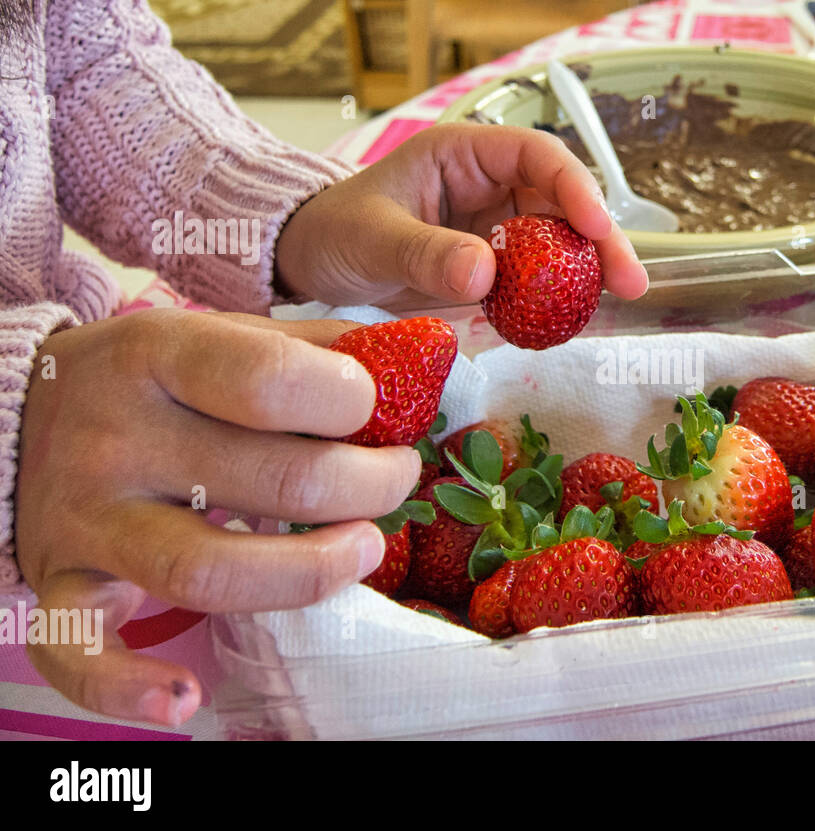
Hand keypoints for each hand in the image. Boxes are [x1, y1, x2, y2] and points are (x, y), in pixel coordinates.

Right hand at [15, 310, 420, 725]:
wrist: (22, 409)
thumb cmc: (164, 377)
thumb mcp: (231, 334)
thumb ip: (324, 347)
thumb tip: (430, 359)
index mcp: (160, 354)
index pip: (270, 382)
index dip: (352, 404)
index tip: (379, 414)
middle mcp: (117, 436)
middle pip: (274, 483)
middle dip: (368, 489)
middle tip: (395, 482)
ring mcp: (85, 517)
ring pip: (206, 572)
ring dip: (309, 574)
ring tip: (365, 551)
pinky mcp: (61, 582)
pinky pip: (80, 652)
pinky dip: (128, 688)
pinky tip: (186, 696)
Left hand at [274, 123, 648, 307]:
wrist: (310, 262)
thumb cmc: (334, 231)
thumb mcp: (372, 239)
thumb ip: (425, 253)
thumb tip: (485, 272)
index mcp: (463, 155)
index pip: (535, 155)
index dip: (574, 186)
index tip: (596, 226)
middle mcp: (489, 185)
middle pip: (563, 201)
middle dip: (600, 237)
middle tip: (629, 281)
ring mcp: (495, 226)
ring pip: (559, 241)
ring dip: (588, 270)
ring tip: (615, 302)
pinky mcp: (494, 266)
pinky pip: (537, 277)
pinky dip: (557, 297)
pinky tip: (572, 320)